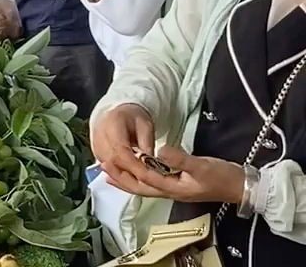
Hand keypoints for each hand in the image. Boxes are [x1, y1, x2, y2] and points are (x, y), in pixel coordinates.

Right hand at [91, 104, 158, 194]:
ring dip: (125, 174)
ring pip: (109, 166)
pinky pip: (107, 166)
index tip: (148, 175)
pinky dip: (120, 172)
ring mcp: (95, 144)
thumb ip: (147, 144)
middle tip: (147, 180)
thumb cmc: (134, 119)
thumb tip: (150, 166)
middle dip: (130, 173)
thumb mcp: (146, 126)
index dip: (134, 165)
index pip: (121, 149)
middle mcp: (99, 134)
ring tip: (141, 178)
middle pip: (113, 160)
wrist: (119, 114)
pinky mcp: (96, 152)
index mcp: (113, 123)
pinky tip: (131, 174)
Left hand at [122, 147, 245, 204]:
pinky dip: (139, 178)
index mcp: (173, 188)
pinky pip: (152, 184)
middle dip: (121, 178)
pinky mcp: (177, 185)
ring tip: (110, 172)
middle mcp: (169, 192)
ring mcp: (173, 190)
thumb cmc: (221, 176)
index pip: (145, 178)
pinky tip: (136, 172)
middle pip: (139, 187)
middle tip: (102, 168)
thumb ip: (180, 159)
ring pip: (144, 187)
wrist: (240, 186)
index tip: (113, 158)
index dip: (129, 168)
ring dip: (127, 179)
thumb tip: (159, 151)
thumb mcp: (202, 166)